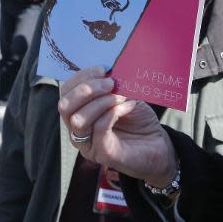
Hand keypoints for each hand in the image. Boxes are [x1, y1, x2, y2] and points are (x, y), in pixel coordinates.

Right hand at [58, 67, 176, 186]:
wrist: (157, 145)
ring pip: (78, 119)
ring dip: (101, 102)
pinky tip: (128, 106)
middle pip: (65, 106)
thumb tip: (110, 68)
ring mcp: (88, 144)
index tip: (103, 68)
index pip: (66, 92)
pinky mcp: (103, 153)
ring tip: (121, 96)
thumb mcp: (125, 97)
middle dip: (87, 89)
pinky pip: (99, 129)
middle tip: (111, 82)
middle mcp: (78, 130)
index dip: (81, 77)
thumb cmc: (138, 120)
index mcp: (79, 112)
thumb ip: (114, 85)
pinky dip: (113, 113)